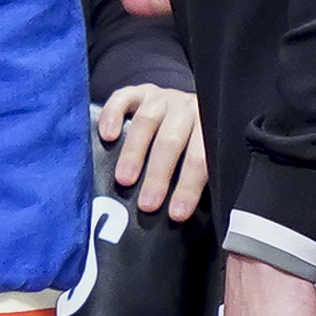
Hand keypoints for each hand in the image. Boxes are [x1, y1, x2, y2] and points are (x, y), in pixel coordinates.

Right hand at [99, 83, 207, 219]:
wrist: (182, 109)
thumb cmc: (190, 146)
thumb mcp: (202, 160)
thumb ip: (200, 182)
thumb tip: (195, 223)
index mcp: (208, 127)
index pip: (201, 157)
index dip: (188, 187)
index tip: (176, 214)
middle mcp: (186, 108)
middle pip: (172, 140)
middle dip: (158, 175)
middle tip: (147, 204)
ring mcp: (161, 98)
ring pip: (147, 121)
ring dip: (134, 152)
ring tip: (124, 180)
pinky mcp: (138, 92)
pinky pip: (123, 98)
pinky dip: (113, 116)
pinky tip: (107, 136)